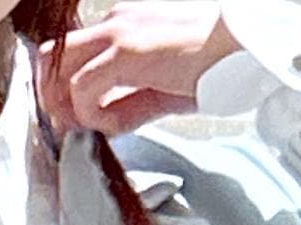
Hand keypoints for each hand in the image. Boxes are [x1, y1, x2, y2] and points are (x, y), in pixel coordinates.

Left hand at [35, 2, 240, 139]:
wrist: (248, 46)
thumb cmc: (217, 65)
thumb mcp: (162, 90)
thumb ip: (128, 105)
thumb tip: (101, 127)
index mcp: (124, 24)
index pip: (73, 56)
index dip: (64, 94)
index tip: (76, 121)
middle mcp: (116, 20)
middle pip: (54, 57)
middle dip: (52, 98)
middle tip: (70, 128)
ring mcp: (119, 32)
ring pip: (60, 70)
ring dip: (68, 108)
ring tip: (93, 128)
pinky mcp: (127, 49)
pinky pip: (84, 87)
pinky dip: (89, 114)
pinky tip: (111, 124)